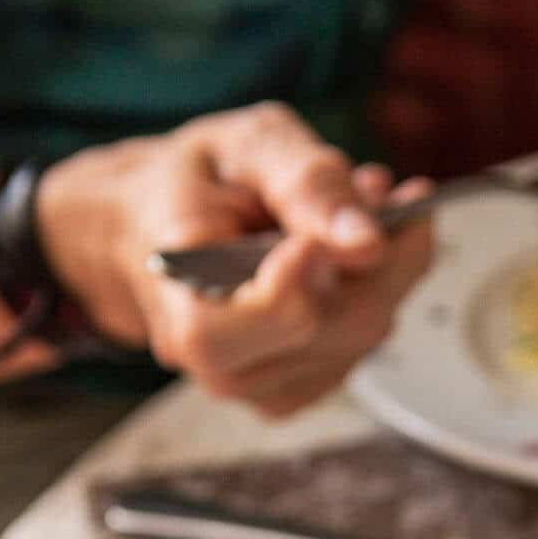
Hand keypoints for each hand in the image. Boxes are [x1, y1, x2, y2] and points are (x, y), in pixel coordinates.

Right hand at [37, 105, 434, 418]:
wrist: (156, 228)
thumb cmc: (191, 185)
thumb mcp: (241, 147)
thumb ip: (303, 184)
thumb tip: (367, 241)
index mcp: (180, 308)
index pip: (232, 333)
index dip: (289, 286)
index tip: (323, 230)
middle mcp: (220, 366)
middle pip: (334, 328)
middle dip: (378, 254)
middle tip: (377, 188)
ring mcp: (261, 387)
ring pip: (361, 336)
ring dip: (382, 268)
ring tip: (356, 208)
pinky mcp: (295, 390)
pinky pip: (361, 347)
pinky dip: (375, 292)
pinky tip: (350, 251)